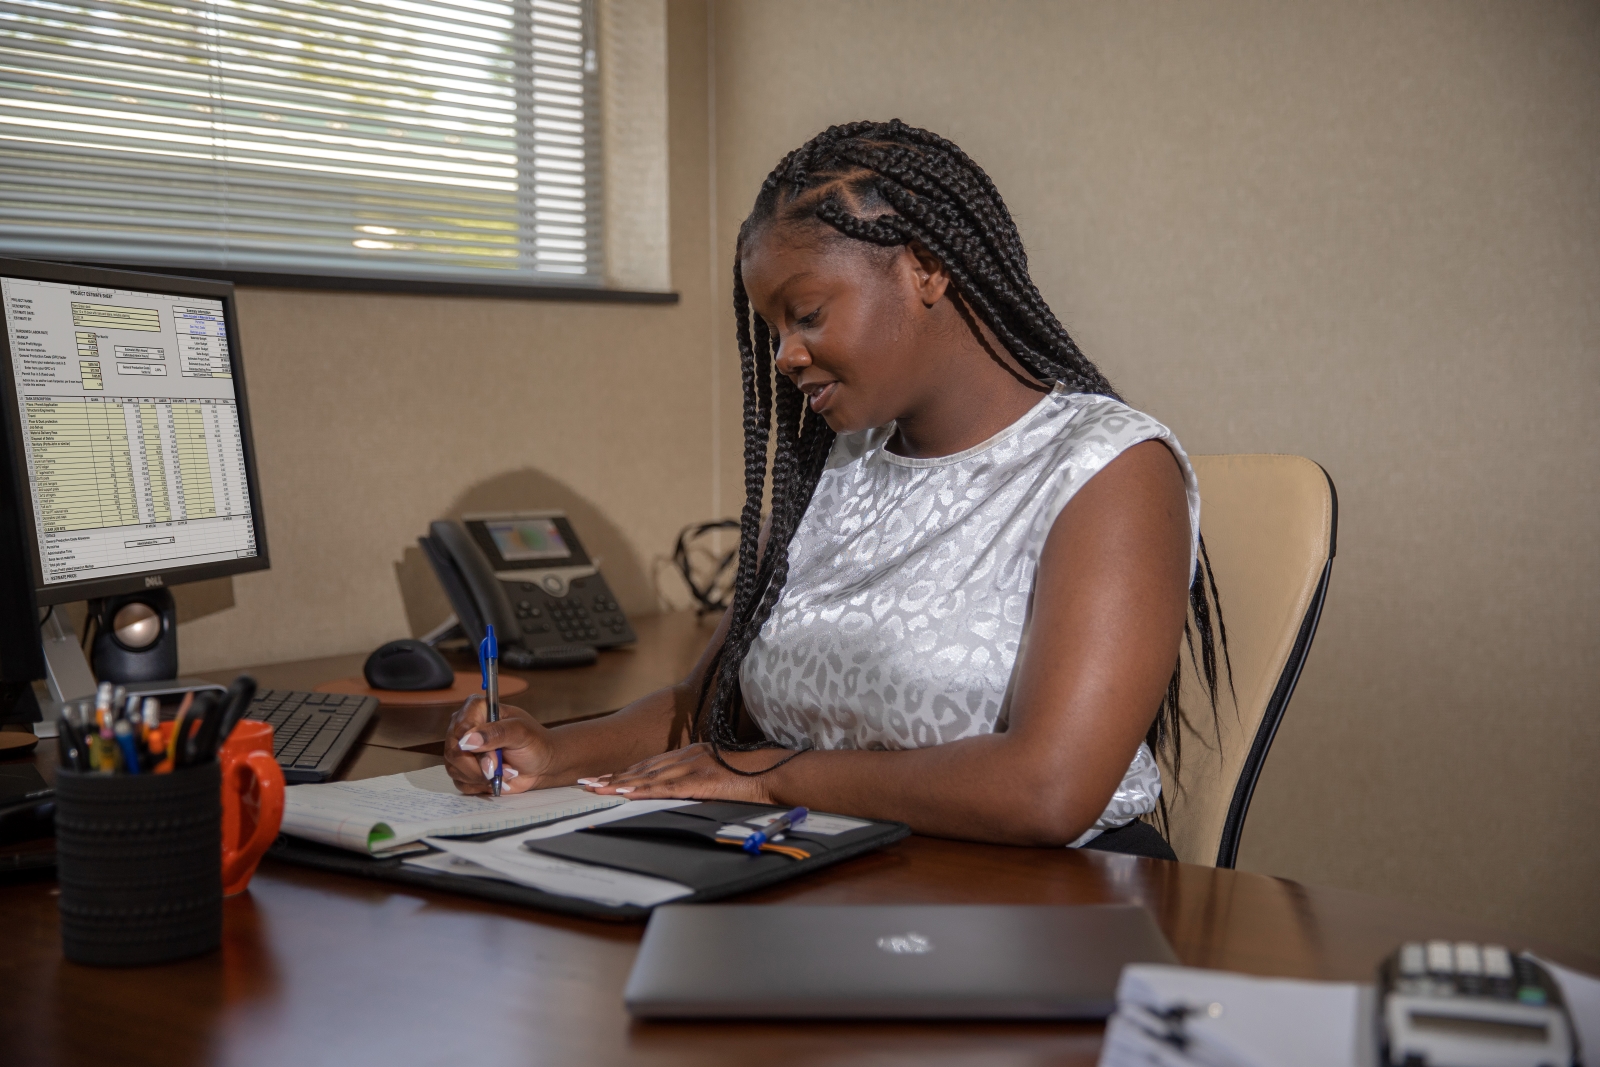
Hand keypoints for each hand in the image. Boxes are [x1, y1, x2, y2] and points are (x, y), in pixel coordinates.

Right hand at [443, 697, 554, 794]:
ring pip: (454, 768)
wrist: (540, 765)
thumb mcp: (521, 732)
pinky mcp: (463, 770)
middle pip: (454, 750)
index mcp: (477, 709)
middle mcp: (464, 728)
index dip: (473, 744)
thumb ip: (497, 732)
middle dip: (478, 765)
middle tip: (499, 768)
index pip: (461, 726)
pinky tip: (494, 779)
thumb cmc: (534, 743)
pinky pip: (460, 782)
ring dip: (481, 776)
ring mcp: (462, 750)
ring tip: (502, 771)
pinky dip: (479, 786)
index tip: (493, 755)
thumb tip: (468, 740)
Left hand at [576, 743, 795, 803]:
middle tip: (589, 783)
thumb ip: (701, 778)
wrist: (774, 773)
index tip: (605, 777)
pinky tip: (625, 792)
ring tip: (597, 789)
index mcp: (692, 754)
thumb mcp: (720, 773)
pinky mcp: (699, 781)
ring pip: (648, 776)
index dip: (626, 771)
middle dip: (614, 776)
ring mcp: (693, 767)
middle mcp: (688, 756)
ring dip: (620, 783)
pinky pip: (665, 786)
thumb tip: (686, 790)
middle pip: (644, 768)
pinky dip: (642, 789)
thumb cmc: (752, 775)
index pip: (652, 763)